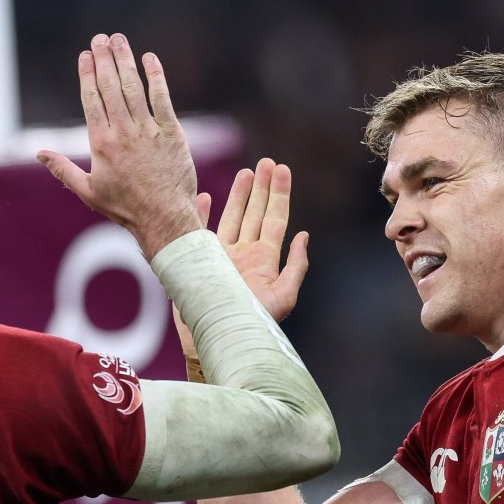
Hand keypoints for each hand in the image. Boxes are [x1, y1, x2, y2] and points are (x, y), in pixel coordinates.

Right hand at [38, 33, 199, 260]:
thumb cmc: (125, 208)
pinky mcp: (172, 133)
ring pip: (134, 88)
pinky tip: (149, 59)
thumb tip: (39, 154)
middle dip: (104, 59)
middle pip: (111, 87)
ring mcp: (148, 131)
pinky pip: (162, 99)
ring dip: (126, 61)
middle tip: (100, 38)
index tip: (85, 55)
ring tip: (119, 40)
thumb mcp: (88, 192)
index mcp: (101, 144)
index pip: (92, 100)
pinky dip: (155, 77)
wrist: (164, 218)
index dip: (87, 74)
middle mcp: (123, 132)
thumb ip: (63, 170)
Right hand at [174, 158, 309, 356]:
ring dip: (238, 196)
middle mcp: (244, 254)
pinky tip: (207, 196)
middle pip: (255, 213)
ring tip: (247, 173)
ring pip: (231, 217)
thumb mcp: (284, 297)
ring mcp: (221, 257)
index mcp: (265, 260)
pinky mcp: (199, 261)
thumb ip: (296, 267)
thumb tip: (303, 235)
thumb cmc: (253, 324)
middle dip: (261, 188)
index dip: (279, 194)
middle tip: (266, 162)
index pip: (275, 219)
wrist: (220, 341)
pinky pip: (200, 231)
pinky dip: (202, 214)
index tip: (282, 169)